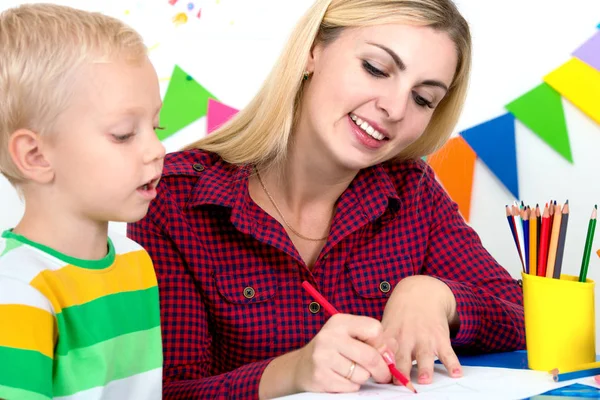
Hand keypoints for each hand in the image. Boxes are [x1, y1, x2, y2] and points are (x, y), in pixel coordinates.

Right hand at [260, 314, 395, 397]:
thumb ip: (373, 340)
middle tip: (383, 374)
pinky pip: (351, 386)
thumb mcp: (350, 336)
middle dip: (382, 369)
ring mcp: (323, 357)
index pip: (374, 329)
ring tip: (352, 371)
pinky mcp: (321, 377)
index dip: (381, 343)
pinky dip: (352, 386)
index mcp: (339, 321)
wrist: (302, 365)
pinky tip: (342, 378)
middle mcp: (329, 336)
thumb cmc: (333, 349)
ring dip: (364, 377)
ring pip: (362, 374)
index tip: (377, 350)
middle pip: (371, 356)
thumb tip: (393, 351)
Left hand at [381, 275, 461, 384]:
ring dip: (425, 368)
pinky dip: (453, 363)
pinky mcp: (440, 338)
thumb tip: (373, 368)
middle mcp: (407, 337)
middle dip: (401, 370)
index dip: (380, 364)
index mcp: (390, 335)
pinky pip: (448, 353)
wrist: (422, 293)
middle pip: (402, 356)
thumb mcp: (387, 325)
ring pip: (425, 355)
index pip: (382, 352)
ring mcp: (424, 338)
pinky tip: (456, 373)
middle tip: (400, 383)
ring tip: (425, 380)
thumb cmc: (401, 316)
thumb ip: (382, 345)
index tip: (379, 376)